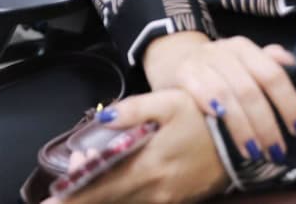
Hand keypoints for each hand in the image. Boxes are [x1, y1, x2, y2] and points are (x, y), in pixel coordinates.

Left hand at [46, 90, 228, 203]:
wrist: (246, 140)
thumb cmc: (204, 115)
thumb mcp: (169, 102)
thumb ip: (134, 110)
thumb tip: (103, 119)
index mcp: (147, 164)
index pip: (101, 185)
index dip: (74, 196)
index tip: (49, 202)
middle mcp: (154, 188)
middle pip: (108, 201)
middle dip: (80, 199)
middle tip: (59, 192)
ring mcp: (167, 198)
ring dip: (101, 198)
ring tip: (80, 185)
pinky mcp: (178, 200)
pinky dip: (122, 199)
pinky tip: (113, 189)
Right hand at [142, 33, 295, 163]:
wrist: (174, 58)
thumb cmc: (219, 69)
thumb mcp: (244, 63)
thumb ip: (269, 66)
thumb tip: (295, 67)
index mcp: (246, 49)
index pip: (274, 75)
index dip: (289, 104)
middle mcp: (224, 51)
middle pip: (250, 90)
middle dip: (266, 124)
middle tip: (277, 151)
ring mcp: (202, 61)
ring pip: (227, 95)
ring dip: (243, 127)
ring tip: (254, 152)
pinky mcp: (183, 73)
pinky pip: (200, 91)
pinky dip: (212, 106)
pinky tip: (220, 125)